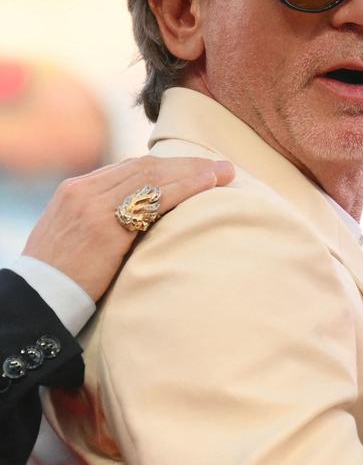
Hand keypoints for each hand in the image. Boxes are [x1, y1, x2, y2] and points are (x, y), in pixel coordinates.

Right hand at [22, 156, 234, 300]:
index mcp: (75, 190)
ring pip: (153, 177)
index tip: (194, 169)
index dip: (167, 167)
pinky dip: (185, 188)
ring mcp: (93, 205)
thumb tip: (140, 226)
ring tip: (224, 173)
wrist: (37, 300)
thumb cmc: (60, 280)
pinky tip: (207, 186)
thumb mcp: (74, 240)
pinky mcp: (104, 226)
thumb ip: (101, 223)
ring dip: (193, 173)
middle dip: (186, 165)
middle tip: (221, 167)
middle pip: (145, 166)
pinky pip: (154, 199)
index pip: (129, 168)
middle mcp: (83, 190)